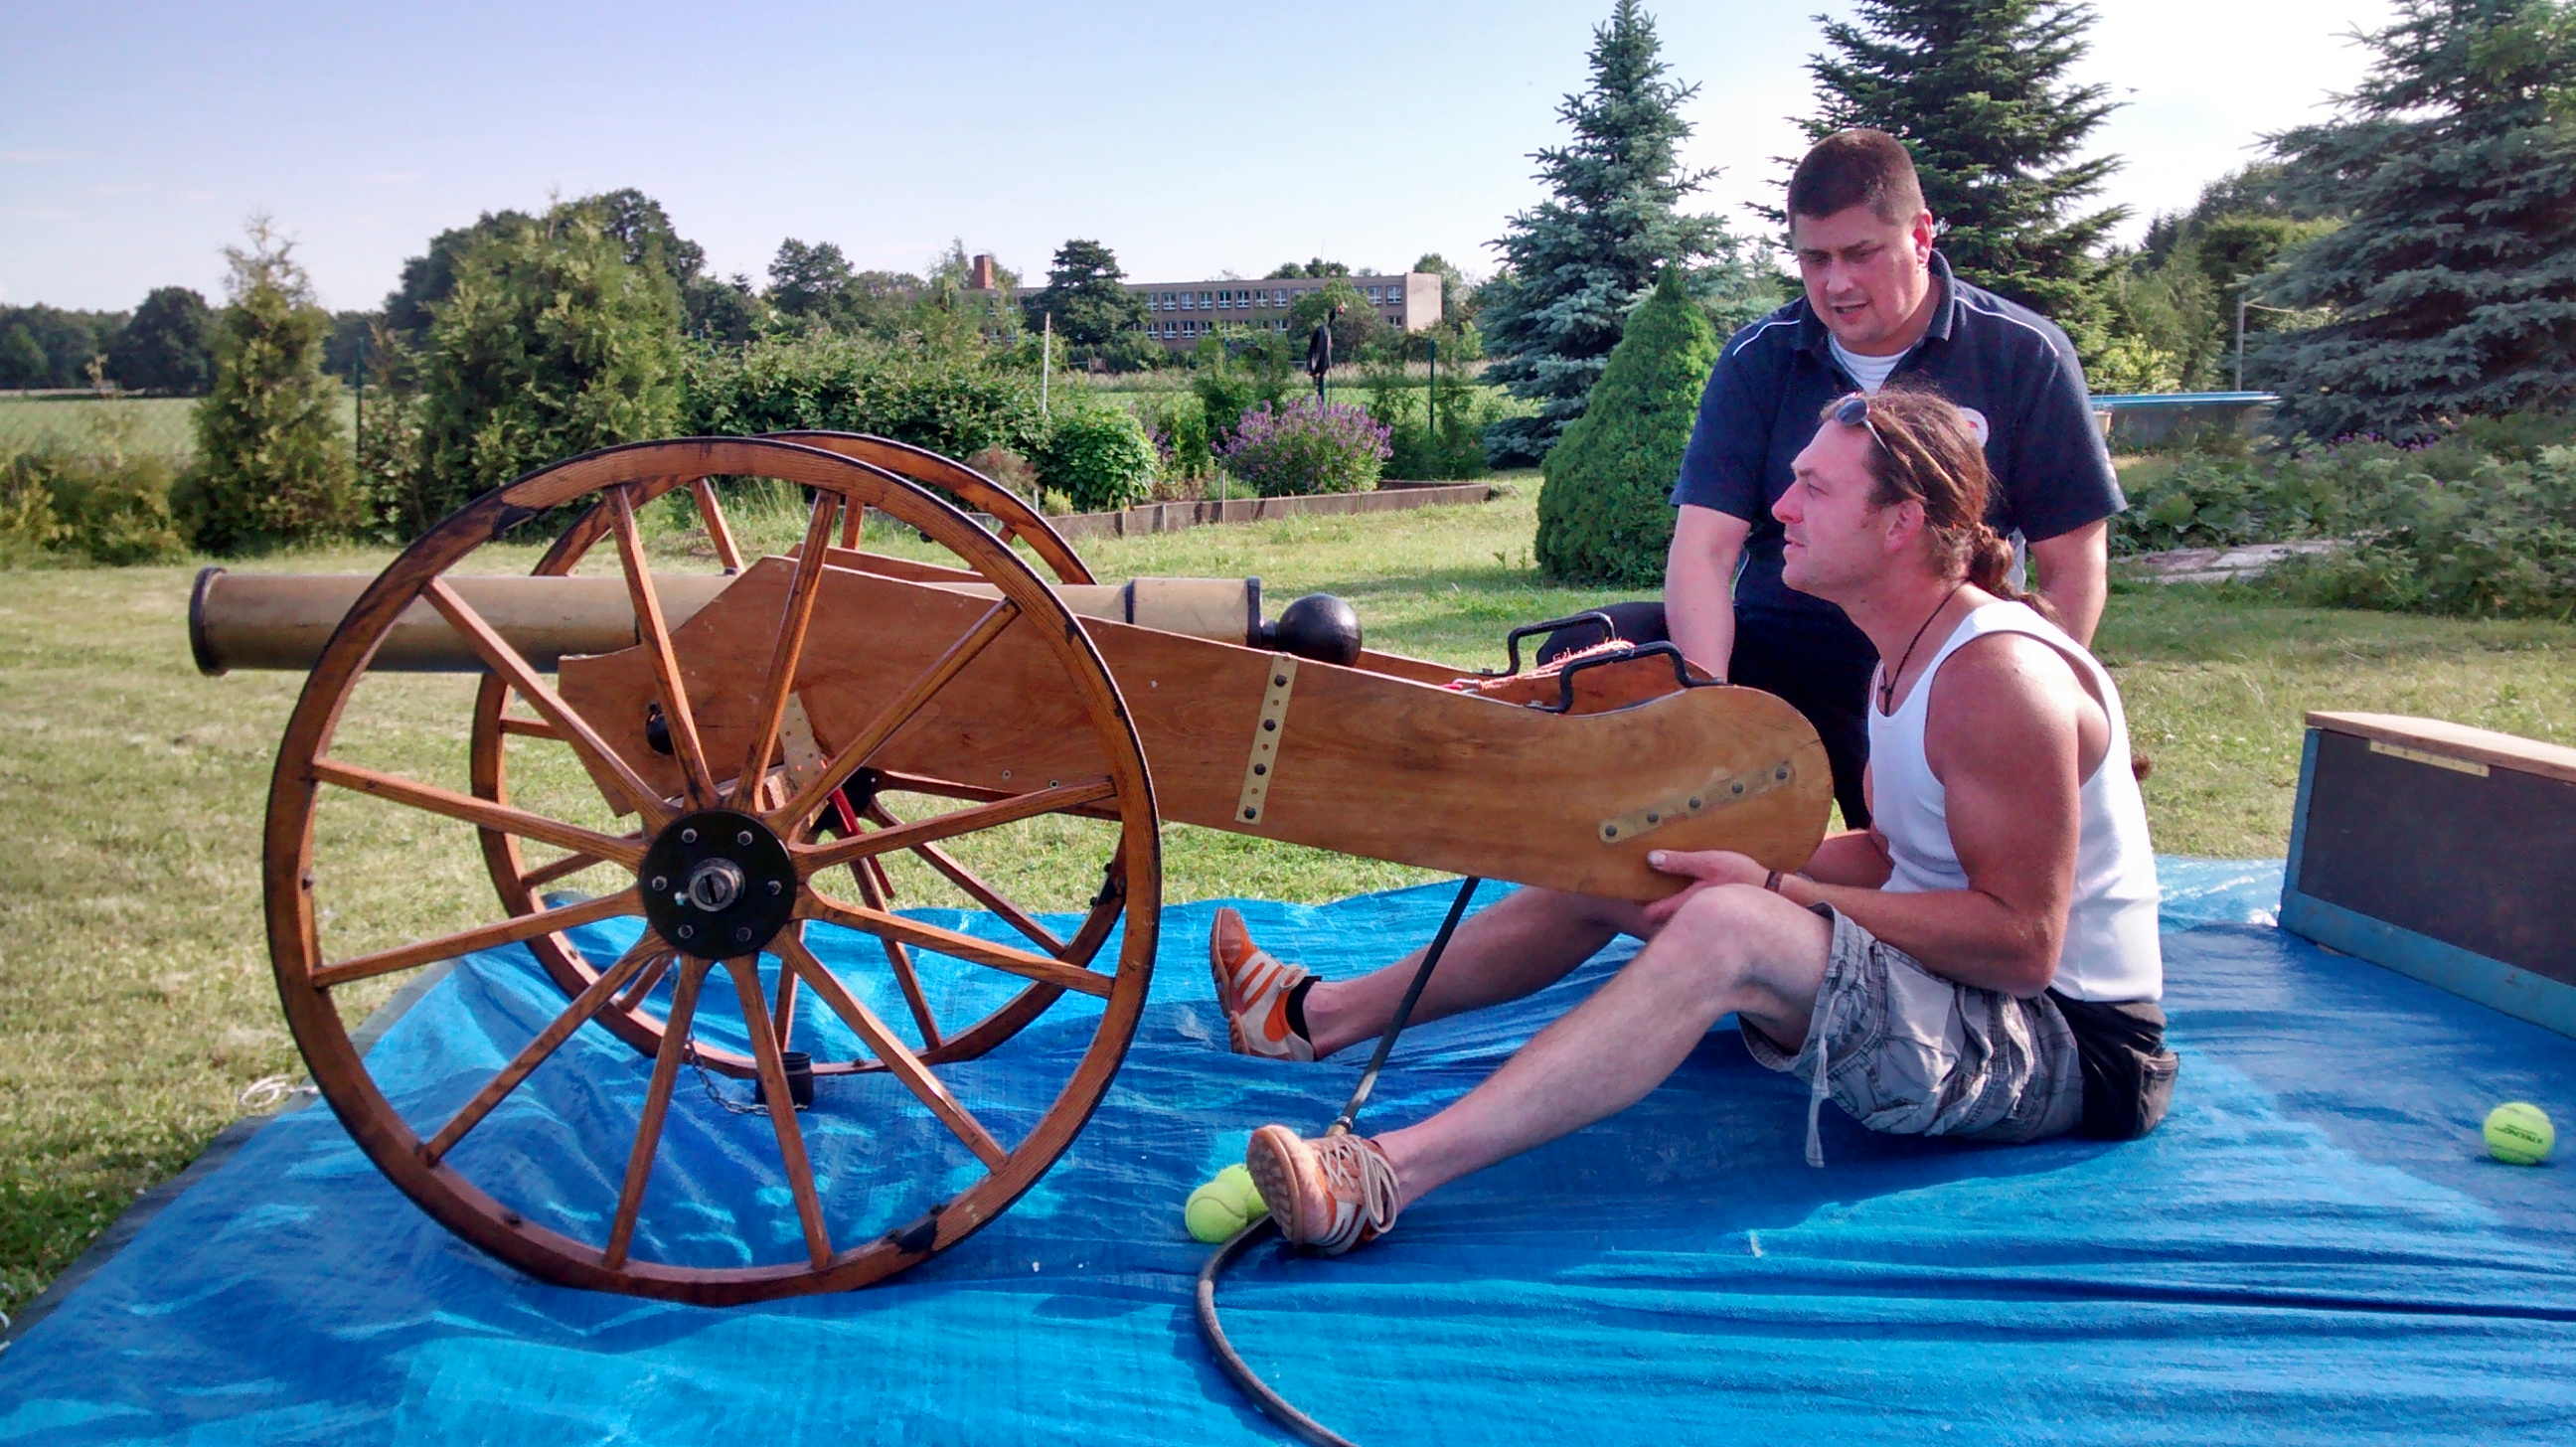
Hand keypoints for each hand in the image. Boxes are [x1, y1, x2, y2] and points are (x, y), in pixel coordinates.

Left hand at [1641, 848, 1768, 925]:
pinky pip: (1689, 916)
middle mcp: (1689, 919)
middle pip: (1659, 920)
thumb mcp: (1709, 862)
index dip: (1638, 903)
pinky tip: (1689, 889)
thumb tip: (1650, 858)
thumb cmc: (1742, 876)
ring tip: (1664, 886)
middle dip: (1649, 906)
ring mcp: (1701, 922)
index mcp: (1683, 906)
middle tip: (1644, 887)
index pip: (1649, 915)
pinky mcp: (1712, 919)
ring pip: (1674, 919)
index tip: (1633, 888)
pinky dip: (1683, 906)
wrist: (1774, 893)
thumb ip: (1679, 862)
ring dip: (1667, 906)